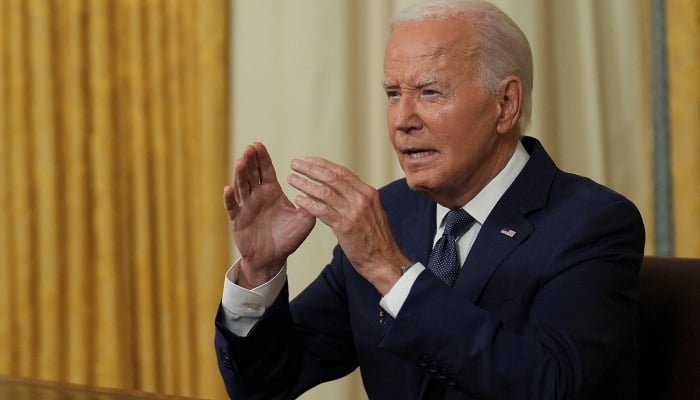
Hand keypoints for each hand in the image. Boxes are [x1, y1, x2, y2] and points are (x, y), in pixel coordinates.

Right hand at [224, 142, 315, 287]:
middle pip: (251, 173)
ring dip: (240, 174)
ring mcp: (245, 207)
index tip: (258, 144)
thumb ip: (312, 205)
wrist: (273, 258)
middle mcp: (257, 196)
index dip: (262, 158)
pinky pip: (232, 208)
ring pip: (241, 186)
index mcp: (272, 192)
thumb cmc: (288, 237)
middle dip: (250, 160)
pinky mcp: (238, 220)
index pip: (266, 170)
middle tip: (250, 147)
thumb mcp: (305, 220)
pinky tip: (228, 189)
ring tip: (241, 161)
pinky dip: (229, 199)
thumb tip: (321, 190)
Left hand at [288, 157, 411, 293]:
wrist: (385, 261)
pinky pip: (322, 211)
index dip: (323, 164)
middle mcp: (362, 199)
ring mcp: (354, 212)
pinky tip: (298, 200)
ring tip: (292, 179)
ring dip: (305, 184)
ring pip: (324, 192)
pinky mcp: (345, 227)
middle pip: (332, 177)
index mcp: (368, 193)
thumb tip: (345, 187)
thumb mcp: (372, 212)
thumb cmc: (376, 240)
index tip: (309, 160)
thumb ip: (359, 199)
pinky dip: (309, 203)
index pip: (343, 172)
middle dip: (311, 169)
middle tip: (295, 164)